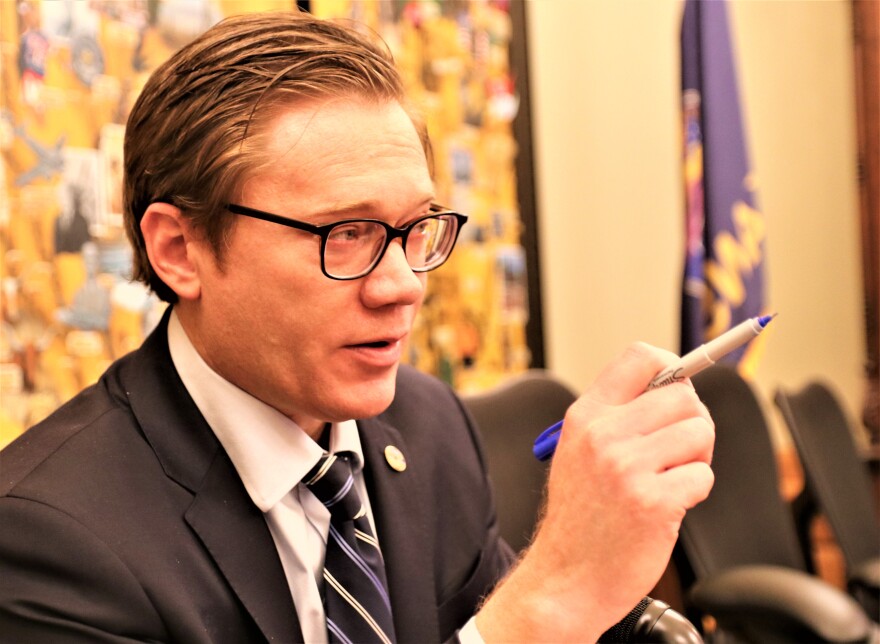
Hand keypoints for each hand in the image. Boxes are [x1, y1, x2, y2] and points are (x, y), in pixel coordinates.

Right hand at [476, 343, 714, 641]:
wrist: (565, 579)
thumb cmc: (580, 518)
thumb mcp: (579, 452)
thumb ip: (616, 417)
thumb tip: (675, 388)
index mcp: (585, 416)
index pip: (640, 357)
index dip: (672, 367)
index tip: (677, 388)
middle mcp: (603, 434)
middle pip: (683, 395)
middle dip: (693, 421)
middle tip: (679, 449)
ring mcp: (627, 467)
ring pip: (699, 432)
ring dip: (696, 458)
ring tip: (670, 478)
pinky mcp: (653, 501)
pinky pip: (703, 477)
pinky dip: (694, 492)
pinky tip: (668, 506)